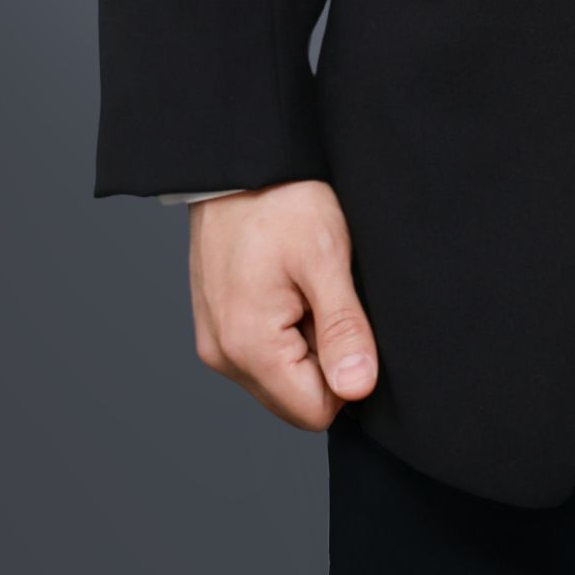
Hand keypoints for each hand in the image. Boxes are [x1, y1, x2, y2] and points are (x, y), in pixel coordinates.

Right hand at [188, 180, 377, 429]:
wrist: (240, 163)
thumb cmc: (282, 199)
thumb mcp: (326, 257)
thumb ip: (343, 329)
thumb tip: (358, 389)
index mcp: (248, 346)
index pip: (316, 411)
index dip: (345, 372)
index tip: (343, 316)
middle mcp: (223, 356)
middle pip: (296, 398)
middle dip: (323, 357)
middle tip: (323, 295)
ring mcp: (216, 343)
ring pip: (281, 377)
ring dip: (304, 340)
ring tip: (304, 284)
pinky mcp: (217, 327)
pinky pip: (262, 354)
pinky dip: (284, 327)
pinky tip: (288, 283)